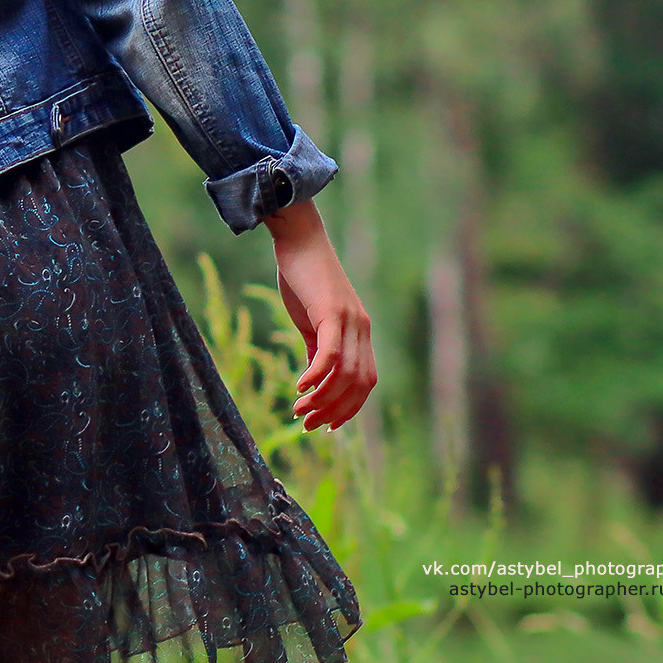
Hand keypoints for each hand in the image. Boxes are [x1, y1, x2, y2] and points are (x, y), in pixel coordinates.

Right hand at [263, 200, 375, 430]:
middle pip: (358, 384)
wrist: (299, 237)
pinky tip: (298, 386)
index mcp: (359, 332)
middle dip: (334, 411)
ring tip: (298, 411)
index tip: (326, 425)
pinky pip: (330, 353)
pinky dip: (316, 375)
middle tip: (306, 424)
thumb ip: (316, 345)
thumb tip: (312, 375)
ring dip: (322, 399)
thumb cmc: (302, 275)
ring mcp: (349, 320)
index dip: (349, 408)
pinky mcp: (331, 311)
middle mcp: (361, 329)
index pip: (364, 382)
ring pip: (345, 374)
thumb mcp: (311, 317)